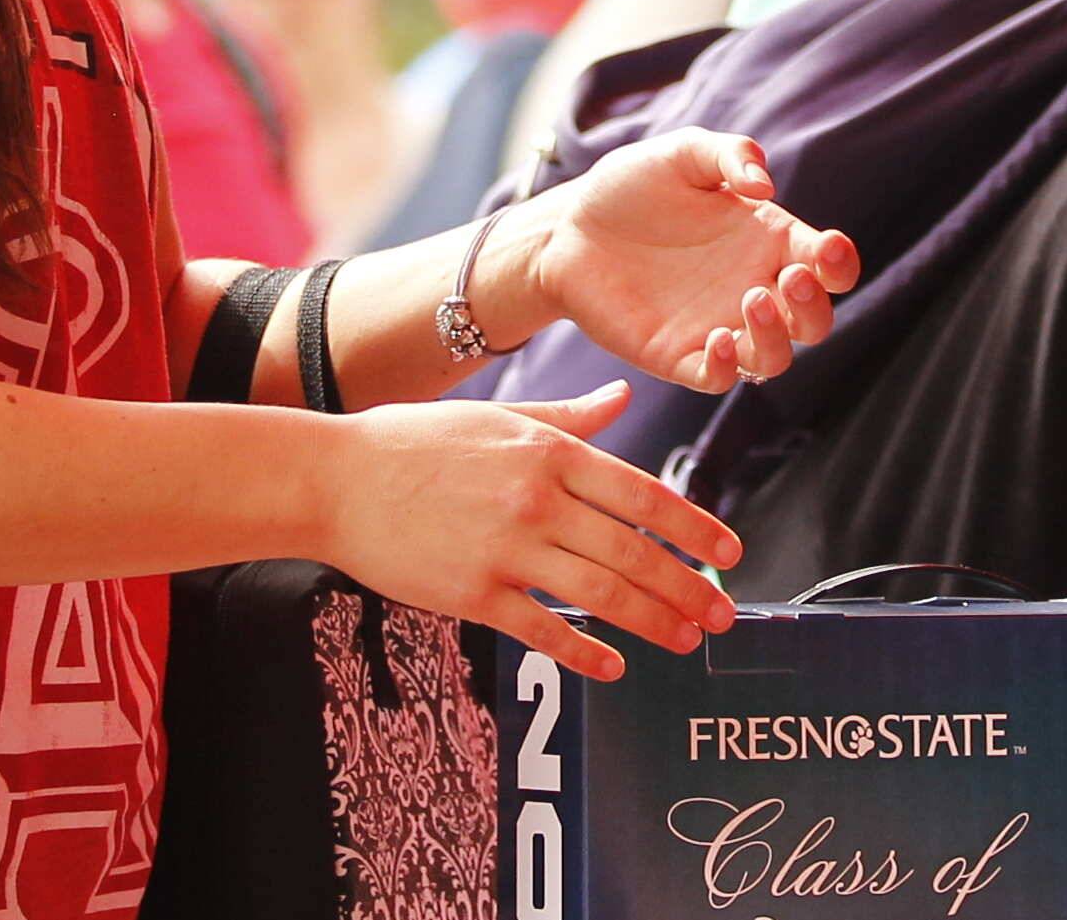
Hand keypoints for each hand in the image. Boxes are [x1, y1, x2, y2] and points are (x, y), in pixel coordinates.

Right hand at [323, 384, 742, 677]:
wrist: (336, 479)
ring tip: (686, 641)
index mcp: (549, 451)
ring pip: (602, 594)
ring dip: (654, 623)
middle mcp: (537, 499)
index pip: (643, 494)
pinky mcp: (474, 594)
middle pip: (634, 552)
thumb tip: (621, 399)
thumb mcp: (498, 414)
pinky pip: (545, 630)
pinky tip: (614, 667)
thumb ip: (567, 417)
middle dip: (688, 588)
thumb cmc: (414, 443)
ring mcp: (506, 549)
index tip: (729, 552)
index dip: (695, 528)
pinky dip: (586, 653)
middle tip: (724, 615)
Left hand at [509, 130, 857, 393]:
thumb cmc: (631, 187)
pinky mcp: (678, 356)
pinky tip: (718, 339)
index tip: (828, 248)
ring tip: (751, 300)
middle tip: (791, 277)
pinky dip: (727, 368)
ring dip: (777, 338)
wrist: (568, 228)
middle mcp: (751, 288)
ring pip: (774, 358)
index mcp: (766, 241)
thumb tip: (764, 186)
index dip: (839, 263)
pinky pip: (718, 378)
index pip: (825, 264)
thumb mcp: (683, 153)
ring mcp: (717, 326)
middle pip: (812, 321)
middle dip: (815, 306)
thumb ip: (730, 154)